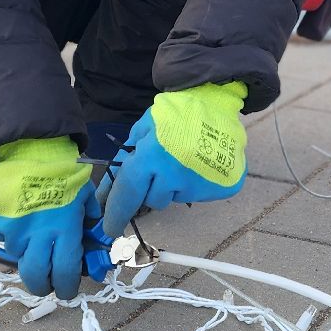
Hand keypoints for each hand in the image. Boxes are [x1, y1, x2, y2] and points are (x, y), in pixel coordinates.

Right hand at [0, 136, 97, 299]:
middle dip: (41, 285)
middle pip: (34, 277)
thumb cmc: (62, 170)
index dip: (66, 287)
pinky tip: (12, 210)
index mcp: (63, 230)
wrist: (29, 144)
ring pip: (15, 252)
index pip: (64, 273)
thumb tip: (99, 245)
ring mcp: (6, 229)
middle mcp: (33, 235)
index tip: (67, 289)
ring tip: (30, 224)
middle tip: (45, 280)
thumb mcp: (85, 195)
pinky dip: (2, 227)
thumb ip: (91, 222)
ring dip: (23, 246)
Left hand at [99, 82, 247, 236]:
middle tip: (157, 168)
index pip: (128, 194)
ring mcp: (202, 184)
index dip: (116, 214)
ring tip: (182, 159)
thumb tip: (108, 195)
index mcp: (152, 157)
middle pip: (152, 200)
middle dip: (149, 188)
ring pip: (175, 197)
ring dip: (172, 185)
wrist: (218, 102)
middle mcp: (176, 175)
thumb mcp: (142, 128)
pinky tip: (199, 164)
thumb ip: (125, 160)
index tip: (110, 228)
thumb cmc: (174, 113)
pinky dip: (195, 183)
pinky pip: (198, 195)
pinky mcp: (223, 188)